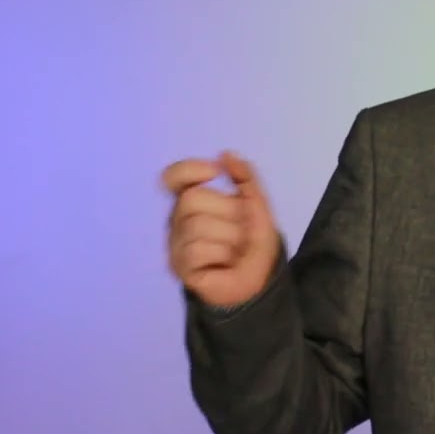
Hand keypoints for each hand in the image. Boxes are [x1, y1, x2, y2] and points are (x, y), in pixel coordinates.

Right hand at [162, 151, 280, 307]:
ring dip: (229, 238)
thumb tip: (226, 154)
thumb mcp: (258, 206)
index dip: (187, 169)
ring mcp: (176, 242)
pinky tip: (225, 263)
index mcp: (194, 199)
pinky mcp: (179, 265)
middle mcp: (179, 218)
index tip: (213, 171)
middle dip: (227, 212)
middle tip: (242, 230)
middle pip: (191, 199)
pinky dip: (220, 255)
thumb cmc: (253, 242)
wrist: (260, 279)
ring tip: (236, 250)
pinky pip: (196, 250)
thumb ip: (246, 178)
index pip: (174, 177)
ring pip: (198, 226)